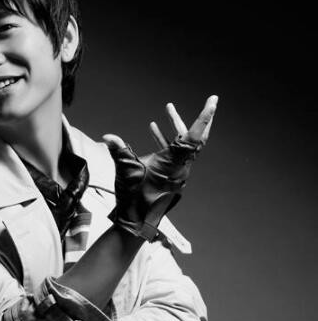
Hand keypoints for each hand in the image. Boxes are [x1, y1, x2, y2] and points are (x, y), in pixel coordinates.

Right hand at [103, 95, 217, 240]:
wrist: (136, 219)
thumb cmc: (133, 197)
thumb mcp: (125, 171)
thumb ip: (118, 151)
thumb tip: (107, 138)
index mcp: (173, 162)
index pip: (193, 135)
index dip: (204, 117)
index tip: (212, 101)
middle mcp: (180, 165)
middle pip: (197, 138)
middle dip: (203, 119)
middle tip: (211, 102)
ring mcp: (176, 169)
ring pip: (184, 143)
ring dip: (176, 125)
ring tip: (168, 107)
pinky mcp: (169, 173)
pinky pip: (172, 151)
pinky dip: (165, 138)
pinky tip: (154, 127)